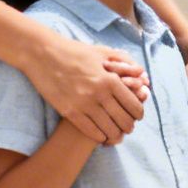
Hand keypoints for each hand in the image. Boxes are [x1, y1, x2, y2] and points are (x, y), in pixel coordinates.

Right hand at [28, 37, 146, 145]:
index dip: (138, 114)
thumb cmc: (75, 51)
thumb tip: (143, 77)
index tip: (136, 116)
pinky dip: (99, 137)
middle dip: (129, 127)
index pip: (134, 105)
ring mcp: (84, 104)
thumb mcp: (103, 52)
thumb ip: (126, 62)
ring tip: (116, 134)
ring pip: (109, 129)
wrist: (43, 54)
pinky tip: (101, 136)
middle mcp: (100, 94)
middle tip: (127, 127)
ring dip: (115, 135)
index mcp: (110, 79)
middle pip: (124, 120)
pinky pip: (90, 131)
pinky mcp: (69, 112)